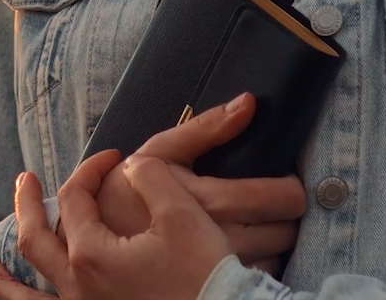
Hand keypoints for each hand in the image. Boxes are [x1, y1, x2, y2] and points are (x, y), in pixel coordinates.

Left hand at [0, 148, 231, 299]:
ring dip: (3, 277)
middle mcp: (77, 286)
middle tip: (24, 181)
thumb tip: (131, 165)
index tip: (114, 156)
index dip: (91, 169)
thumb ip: (150, 177)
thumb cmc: (203, 273)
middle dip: (29, 206)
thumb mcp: (182, 213)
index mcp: (92, 253)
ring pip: (27, 295)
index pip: (76, 197)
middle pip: (36, 239)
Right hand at [96, 92, 304, 275]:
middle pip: (284, 230)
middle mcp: (216, 239)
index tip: (288, 180)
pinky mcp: (210, 284)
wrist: (93, 241)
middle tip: (275, 201)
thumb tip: (248, 103)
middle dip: (286, 214)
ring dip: (275, 239)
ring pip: (275, 257)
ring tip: (260, 223)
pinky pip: (254, 277)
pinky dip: (258, 262)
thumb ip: (206, 126)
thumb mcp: (160, 151)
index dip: (292, 188)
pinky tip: (242, 247)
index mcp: (208, 202)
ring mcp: (215, 268)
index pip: (278, 198)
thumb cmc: (126, 194)